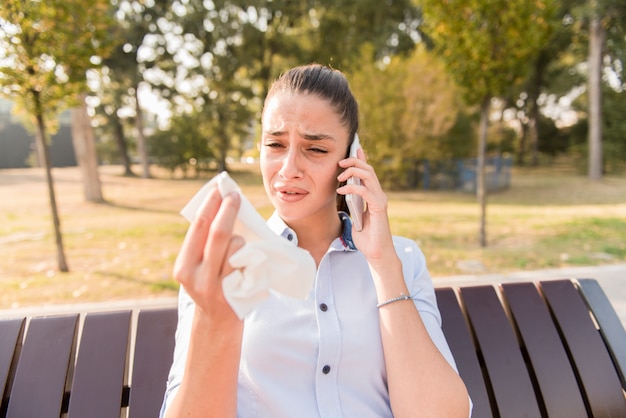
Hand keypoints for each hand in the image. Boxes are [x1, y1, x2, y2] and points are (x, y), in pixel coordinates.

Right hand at [173, 184, 244, 321]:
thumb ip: (203, 246)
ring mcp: (216, 286)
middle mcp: (195, 276)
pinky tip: (248, 261)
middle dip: (228, 210)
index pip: (198, 227)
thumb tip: (218, 207)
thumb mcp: (198, 269)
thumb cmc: (211, 287)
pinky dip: (249, 256)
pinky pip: (247, 263)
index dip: (210, 205)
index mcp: (183, 267)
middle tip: (236, 195)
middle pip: (217, 233)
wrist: (217, 324)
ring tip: (240, 246)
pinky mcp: (234, 293)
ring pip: (236, 247)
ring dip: (241, 239)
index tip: (220, 189)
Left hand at [337, 147, 394, 261]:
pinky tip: (342, 191)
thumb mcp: (355, 217)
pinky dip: (352, 188)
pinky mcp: (379, 207)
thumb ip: (352, 204)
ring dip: (353, 172)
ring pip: (369, 175)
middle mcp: (379, 195)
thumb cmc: (366, 238)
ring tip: (340, 176)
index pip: (368, 172)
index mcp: (373, 195)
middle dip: (354, 162)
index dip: (361, 159)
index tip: (353, 148)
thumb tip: (344, 194)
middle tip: (340, 162)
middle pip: (368, 169)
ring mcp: (380, 200)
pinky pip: (366, 191)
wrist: (377, 253)